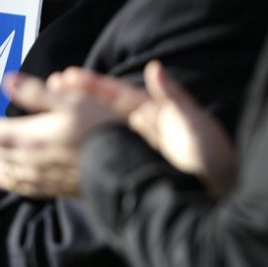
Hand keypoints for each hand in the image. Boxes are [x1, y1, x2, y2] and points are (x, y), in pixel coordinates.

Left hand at [0, 73, 121, 196]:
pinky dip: (1, 179)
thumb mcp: (74, 100)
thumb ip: (36, 93)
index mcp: (28, 137)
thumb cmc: (104, 128)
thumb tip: (7, 81)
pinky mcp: (51, 188)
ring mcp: (37, 177)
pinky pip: (16, 184)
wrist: (128, 169)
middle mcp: (26, 161)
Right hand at [48, 62, 235, 193]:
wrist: (220, 198)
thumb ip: (173, 97)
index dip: (91, 85)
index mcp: (154, 114)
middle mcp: (141, 129)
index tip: (65, 78)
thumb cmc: (213, 160)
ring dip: (75, 125)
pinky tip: (62, 156)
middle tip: (49, 86)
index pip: (116, 94)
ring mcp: (135, 149)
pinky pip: (102, 158)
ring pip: (98, 133)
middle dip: (76, 98)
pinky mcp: (131, 169)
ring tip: (47, 117)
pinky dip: (83, 154)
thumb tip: (154, 68)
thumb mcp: (194, 125)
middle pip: (102, 110)